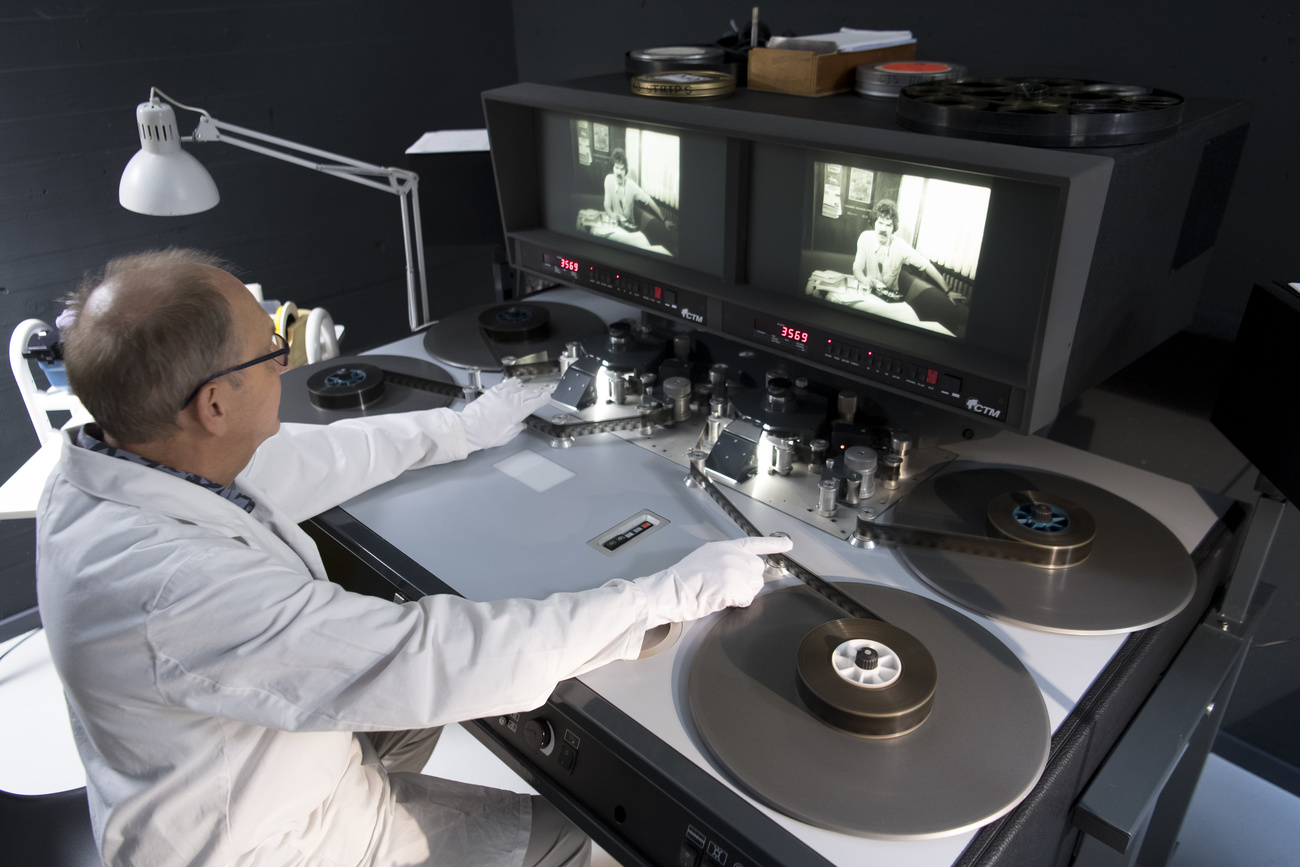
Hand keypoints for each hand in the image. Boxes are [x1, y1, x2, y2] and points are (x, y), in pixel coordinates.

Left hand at [457, 378, 549, 451]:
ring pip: (517, 388)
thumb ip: (516, 428)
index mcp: (518, 411)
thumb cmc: (486, 434)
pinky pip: (504, 385)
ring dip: (524, 388)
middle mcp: (512, 400)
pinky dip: (510, 384)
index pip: (536, 402)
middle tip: (539, 394)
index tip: (546, 397)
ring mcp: (501, 395)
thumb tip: (520, 425)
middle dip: (535, 393)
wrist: (470, 429)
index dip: (543, 399)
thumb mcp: (507, 436)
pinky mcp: (491, 392)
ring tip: (527, 390)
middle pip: (528, 393)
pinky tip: (512, 383)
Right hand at [635, 535, 794, 627]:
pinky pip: (746, 599)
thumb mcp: (706, 558)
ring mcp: (735, 569)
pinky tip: (721, 598)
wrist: (672, 590)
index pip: (755, 543)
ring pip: (754, 586)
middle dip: (748, 581)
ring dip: (742, 593)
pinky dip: (737, 603)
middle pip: (758, 570)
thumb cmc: (683, 579)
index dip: (774, 544)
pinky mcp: (734, 585)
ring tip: (720, 592)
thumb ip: (726, 560)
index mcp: (726, 547)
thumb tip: (738, 570)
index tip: (788, 544)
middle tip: (728, 587)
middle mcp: (733, 555)